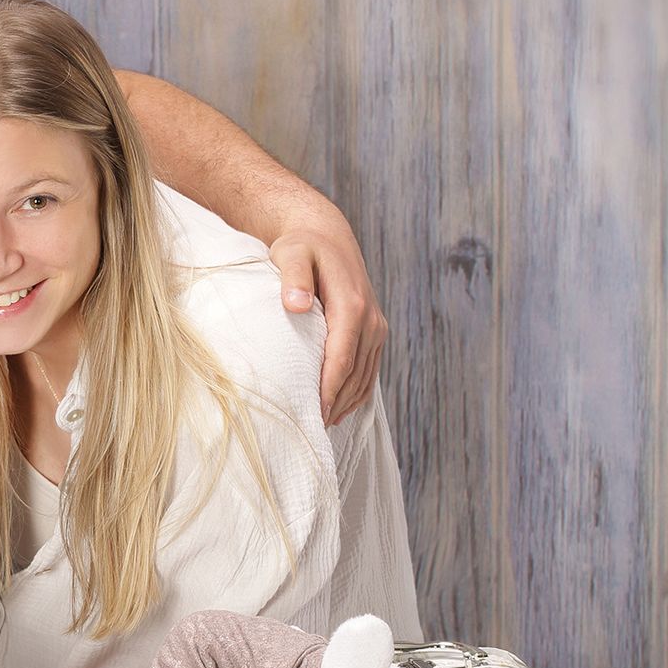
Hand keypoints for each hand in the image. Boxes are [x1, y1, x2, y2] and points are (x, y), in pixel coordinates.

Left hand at [267, 204, 386, 426]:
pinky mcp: (374, 332)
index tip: (314, 414)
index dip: (329, 389)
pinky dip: (356, 392)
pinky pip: (369, 369)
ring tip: (323, 426)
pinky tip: (339, 410)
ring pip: (364, 375)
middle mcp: (370, 320)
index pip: (341, 358)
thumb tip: (297, 304)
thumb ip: (293, 277)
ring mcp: (376, 327)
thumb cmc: (302, 246)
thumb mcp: (291, 253)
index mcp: (352, 305)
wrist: (326, 236)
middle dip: (335, 403)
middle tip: (312, 430)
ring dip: (346, 403)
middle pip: (354, 373)